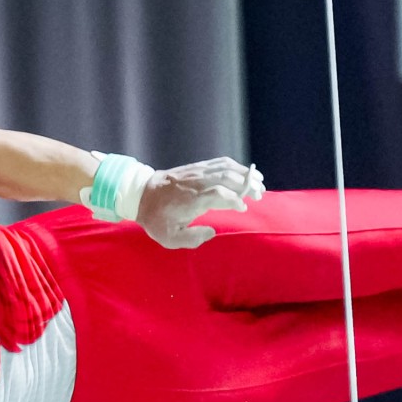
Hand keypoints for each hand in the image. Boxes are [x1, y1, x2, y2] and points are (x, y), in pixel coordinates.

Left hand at [136, 157, 264, 248]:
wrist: (141, 195)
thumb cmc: (157, 219)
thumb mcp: (169, 238)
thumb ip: (192, 238)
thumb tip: (212, 232)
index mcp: (191, 200)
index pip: (220, 195)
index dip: (235, 200)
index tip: (243, 209)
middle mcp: (196, 182)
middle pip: (228, 178)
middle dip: (247, 185)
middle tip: (259, 195)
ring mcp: (197, 172)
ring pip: (226, 167)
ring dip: (244, 174)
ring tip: (259, 182)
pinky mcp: (196, 167)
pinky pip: (219, 162)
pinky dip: (235, 166)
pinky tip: (244, 172)